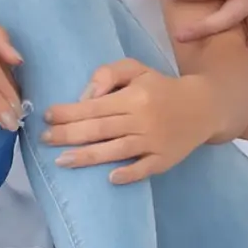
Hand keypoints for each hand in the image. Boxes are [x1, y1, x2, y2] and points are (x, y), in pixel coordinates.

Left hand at [43, 58, 218, 183]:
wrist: (203, 106)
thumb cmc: (160, 87)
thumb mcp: (136, 69)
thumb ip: (108, 74)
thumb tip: (86, 95)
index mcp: (133, 97)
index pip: (94, 106)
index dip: (69, 112)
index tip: (46, 115)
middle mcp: (142, 120)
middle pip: (100, 129)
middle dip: (68, 134)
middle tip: (44, 139)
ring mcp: (154, 142)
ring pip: (116, 150)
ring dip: (87, 157)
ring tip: (61, 161)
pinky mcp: (165, 160)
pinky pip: (144, 169)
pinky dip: (128, 174)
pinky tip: (110, 178)